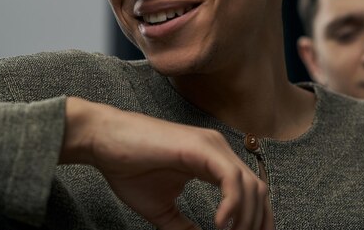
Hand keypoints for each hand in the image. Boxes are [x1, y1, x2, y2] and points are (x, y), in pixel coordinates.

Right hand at [61, 97, 272, 229]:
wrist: (104, 141)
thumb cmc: (129, 168)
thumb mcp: (162, 208)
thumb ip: (183, 225)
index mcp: (214, 162)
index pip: (250, 190)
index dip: (258, 219)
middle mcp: (219, 151)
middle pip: (258, 189)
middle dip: (259, 222)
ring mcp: (212, 146)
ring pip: (249, 185)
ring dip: (246, 218)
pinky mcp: (201, 147)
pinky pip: (230, 178)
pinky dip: (232, 203)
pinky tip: (221, 223)